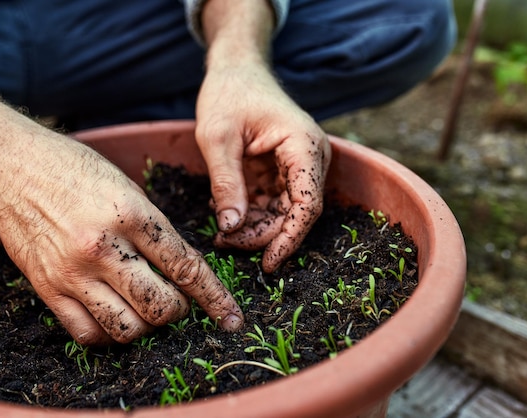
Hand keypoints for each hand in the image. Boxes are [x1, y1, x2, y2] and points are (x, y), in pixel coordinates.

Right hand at [0, 133, 243, 344]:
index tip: (231, 316)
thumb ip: (156, 231)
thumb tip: (183, 271)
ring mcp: (72, 272)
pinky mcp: (47, 288)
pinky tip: (116, 317)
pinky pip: (88, 334)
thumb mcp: (128, 188)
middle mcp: (103, 248)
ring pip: (127, 328)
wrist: (12, 167)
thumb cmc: (75, 170)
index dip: (215, 298)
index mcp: (132, 215)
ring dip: (147, 325)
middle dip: (180, 311)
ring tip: (145, 309)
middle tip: (177, 301)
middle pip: (161, 307)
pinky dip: (110, 334)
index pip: (186, 268)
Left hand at [195, 61, 331, 272]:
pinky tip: (226, 215)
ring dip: (255, 228)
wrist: (235, 70)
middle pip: (296, 213)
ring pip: (283, 212)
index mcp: (304, 146)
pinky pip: (272, 203)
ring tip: (221, 233)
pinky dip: (251, 214)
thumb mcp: (217, 137)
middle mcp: (309, 158)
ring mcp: (297, 165)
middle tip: (225, 242)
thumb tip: (231, 228)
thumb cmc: (228, 93)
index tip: (268, 263)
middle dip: (263, 235)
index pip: (307, 204)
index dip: (289, 238)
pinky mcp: (283, 170)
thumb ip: (226, 183)